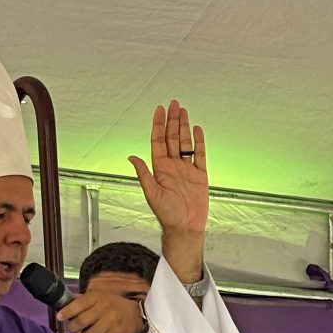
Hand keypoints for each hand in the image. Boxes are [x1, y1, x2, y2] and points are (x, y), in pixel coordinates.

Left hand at [56, 291, 144, 332]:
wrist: (136, 315)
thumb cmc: (112, 305)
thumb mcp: (99, 297)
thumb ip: (83, 301)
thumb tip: (63, 307)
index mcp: (97, 297)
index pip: (78, 304)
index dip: (66, 312)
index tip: (60, 317)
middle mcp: (104, 308)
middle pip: (80, 321)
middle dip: (73, 328)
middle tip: (74, 328)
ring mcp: (111, 322)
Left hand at [129, 101, 208, 282]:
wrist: (185, 228)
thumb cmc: (167, 215)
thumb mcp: (151, 193)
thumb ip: (144, 174)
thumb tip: (132, 157)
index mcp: (159, 169)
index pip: (158, 142)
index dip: (158, 125)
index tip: (159, 110)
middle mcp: (172, 166)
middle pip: (172, 138)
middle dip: (172, 120)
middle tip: (174, 103)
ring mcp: (186, 169)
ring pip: (185, 143)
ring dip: (184, 127)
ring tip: (183, 111)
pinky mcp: (200, 175)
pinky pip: (200, 155)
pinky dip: (199, 142)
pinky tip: (197, 129)